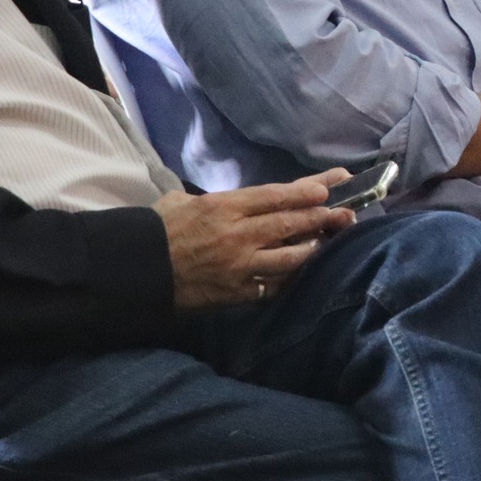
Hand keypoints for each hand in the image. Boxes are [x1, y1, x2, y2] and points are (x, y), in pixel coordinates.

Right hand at [157, 169, 356, 309]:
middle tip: (345, 213)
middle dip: (321, 217)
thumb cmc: (159, 230)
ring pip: (290, 257)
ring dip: (314, 248)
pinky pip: (274, 284)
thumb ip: (223, 199)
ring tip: (330, 240)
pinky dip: (291, 275)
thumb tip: (254, 197)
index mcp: (222, 208)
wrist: (135, 271)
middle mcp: (236, 235)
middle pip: (289, 224)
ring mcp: (239, 266)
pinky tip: (304, 268)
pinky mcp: (237, 291)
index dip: (305, 192)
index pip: (274, 196)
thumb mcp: (185, 201)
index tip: (329, 188)